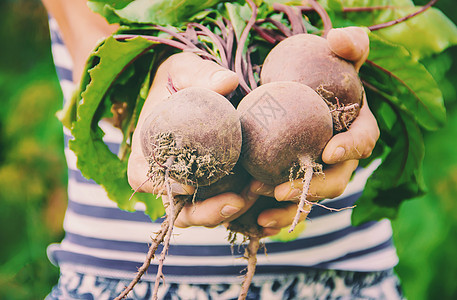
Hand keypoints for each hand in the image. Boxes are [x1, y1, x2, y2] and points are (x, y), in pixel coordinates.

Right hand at [127, 52, 260, 227]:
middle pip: (177, 207)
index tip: (190, 184)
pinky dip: (241, 203)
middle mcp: (165, 174)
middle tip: (237, 202)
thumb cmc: (181, 79)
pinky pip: (221, 202)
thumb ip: (200, 74)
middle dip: (206, 212)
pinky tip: (263, 190)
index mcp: (147, 151)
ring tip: (256, 194)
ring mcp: (188, 183)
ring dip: (227, 210)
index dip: (163, 186)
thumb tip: (227, 81)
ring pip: (201, 212)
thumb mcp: (185, 69)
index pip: (143, 177)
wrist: (193, 87)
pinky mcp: (210, 184)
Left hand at [250, 27, 378, 234]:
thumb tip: (339, 40)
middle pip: (337, 179)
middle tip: (282, 189)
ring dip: (289, 208)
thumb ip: (347, 43)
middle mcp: (340, 155)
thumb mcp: (331, 52)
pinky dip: (275, 214)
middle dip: (314, 188)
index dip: (352, 148)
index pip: (364, 140)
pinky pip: (289, 203)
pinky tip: (254, 220)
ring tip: (263, 213)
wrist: (287, 89)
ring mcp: (318, 171)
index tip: (329, 151)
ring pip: (312, 198)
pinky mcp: (296, 180)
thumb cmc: (314, 69)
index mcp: (356, 126)